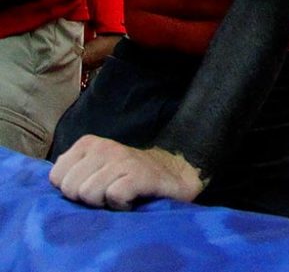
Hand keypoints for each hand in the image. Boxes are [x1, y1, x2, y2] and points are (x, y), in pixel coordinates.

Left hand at [49, 136, 204, 209]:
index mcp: (89, 143)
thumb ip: (73, 171)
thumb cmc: (128, 176)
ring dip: (104, 202)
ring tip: (119, 195)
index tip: (92, 186)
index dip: (71, 189)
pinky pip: (114, 196)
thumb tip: (55, 182)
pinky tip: (131, 199)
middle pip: (71, 188)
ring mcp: (122, 159)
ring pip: (89, 193)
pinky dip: (121, 204)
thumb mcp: (96, 167)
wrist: (174, 174)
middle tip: (106, 193)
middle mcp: (104, 147)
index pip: (56, 176)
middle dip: (86, 198)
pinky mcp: (139, 173)